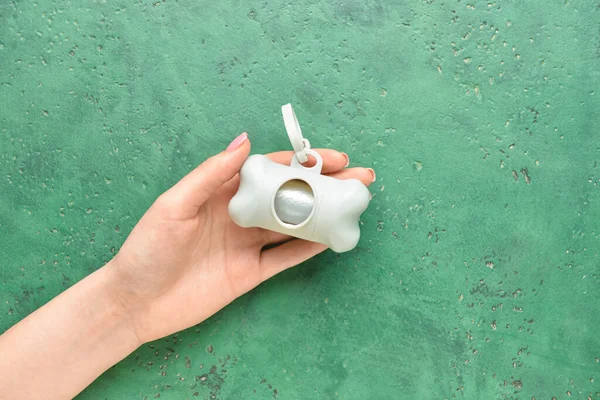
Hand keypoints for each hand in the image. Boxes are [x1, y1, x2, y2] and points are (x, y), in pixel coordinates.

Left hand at [108, 132, 375, 343]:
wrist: (135, 303)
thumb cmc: (147, 249)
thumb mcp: (174, 205)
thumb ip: (210, 175)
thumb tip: (245, 141)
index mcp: (223, 193)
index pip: (272, 170)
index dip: (303, 162)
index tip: (334, 158)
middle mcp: (241, 215)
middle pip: (291, 195)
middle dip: (326, 185)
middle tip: (361, 177)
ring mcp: (247, 245)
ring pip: (294, 225)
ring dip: (324, 214)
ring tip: (355, 203)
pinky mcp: (250, 274)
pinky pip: (286, 259)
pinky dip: (309, 248)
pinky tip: (332, 237)